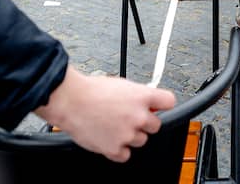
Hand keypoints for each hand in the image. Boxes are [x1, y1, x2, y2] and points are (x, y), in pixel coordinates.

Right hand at [35, 66, 176, 161]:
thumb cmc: (91, 91)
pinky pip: (125, 155)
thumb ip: (137, 95)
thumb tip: (147, 102)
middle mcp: (138, 116)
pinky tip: (108, 138)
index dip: (162, 105)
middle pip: (156, 126)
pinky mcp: (115, 149)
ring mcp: (128, 134)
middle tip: (128, 118)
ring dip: (130, 136)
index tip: (158, 107)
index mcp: (142, 96)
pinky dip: (118, 150)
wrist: (70, 100)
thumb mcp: (121, 84)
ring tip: (113, 126)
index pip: (168, 102)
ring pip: (140, 141)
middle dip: (144, 123)